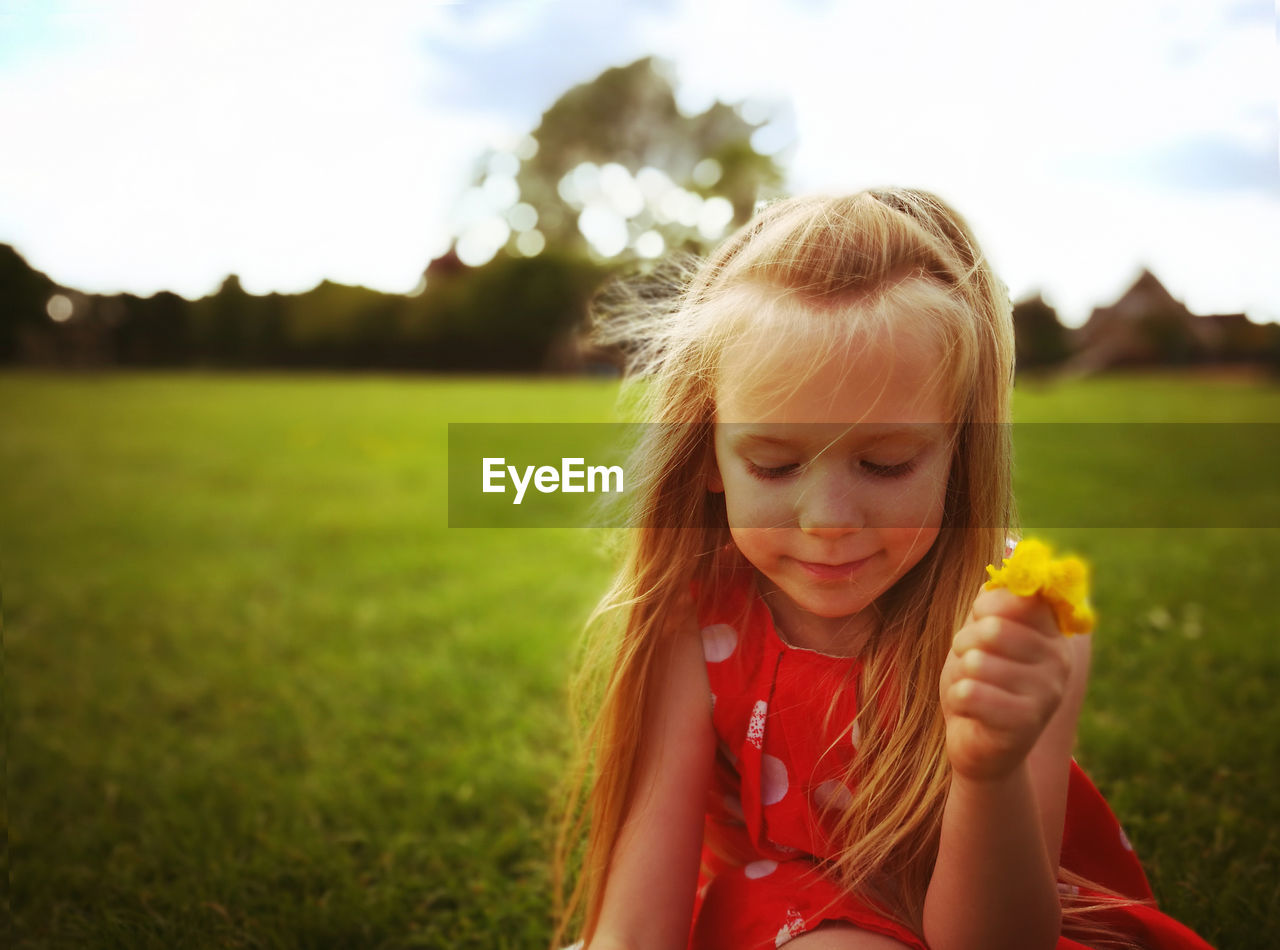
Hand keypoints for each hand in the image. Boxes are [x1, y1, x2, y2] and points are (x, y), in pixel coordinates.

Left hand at [940, 587, 1070, 781]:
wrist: (977, 742)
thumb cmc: (978, 680)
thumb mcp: (983, 633)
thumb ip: (997, 599)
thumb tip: (1014, 558)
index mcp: (1052, 632)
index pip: (1016, 596)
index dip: (984, 610)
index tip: (983, 627)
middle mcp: (1059, 659)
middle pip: (992, 629)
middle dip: (965, 644)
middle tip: (972, 665)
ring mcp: (1046, 693)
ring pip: (977, 663)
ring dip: (961, 676)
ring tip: (974, 689)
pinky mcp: (1026, 723)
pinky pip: (970, 693)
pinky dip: (958, 700)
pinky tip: (972, 711)